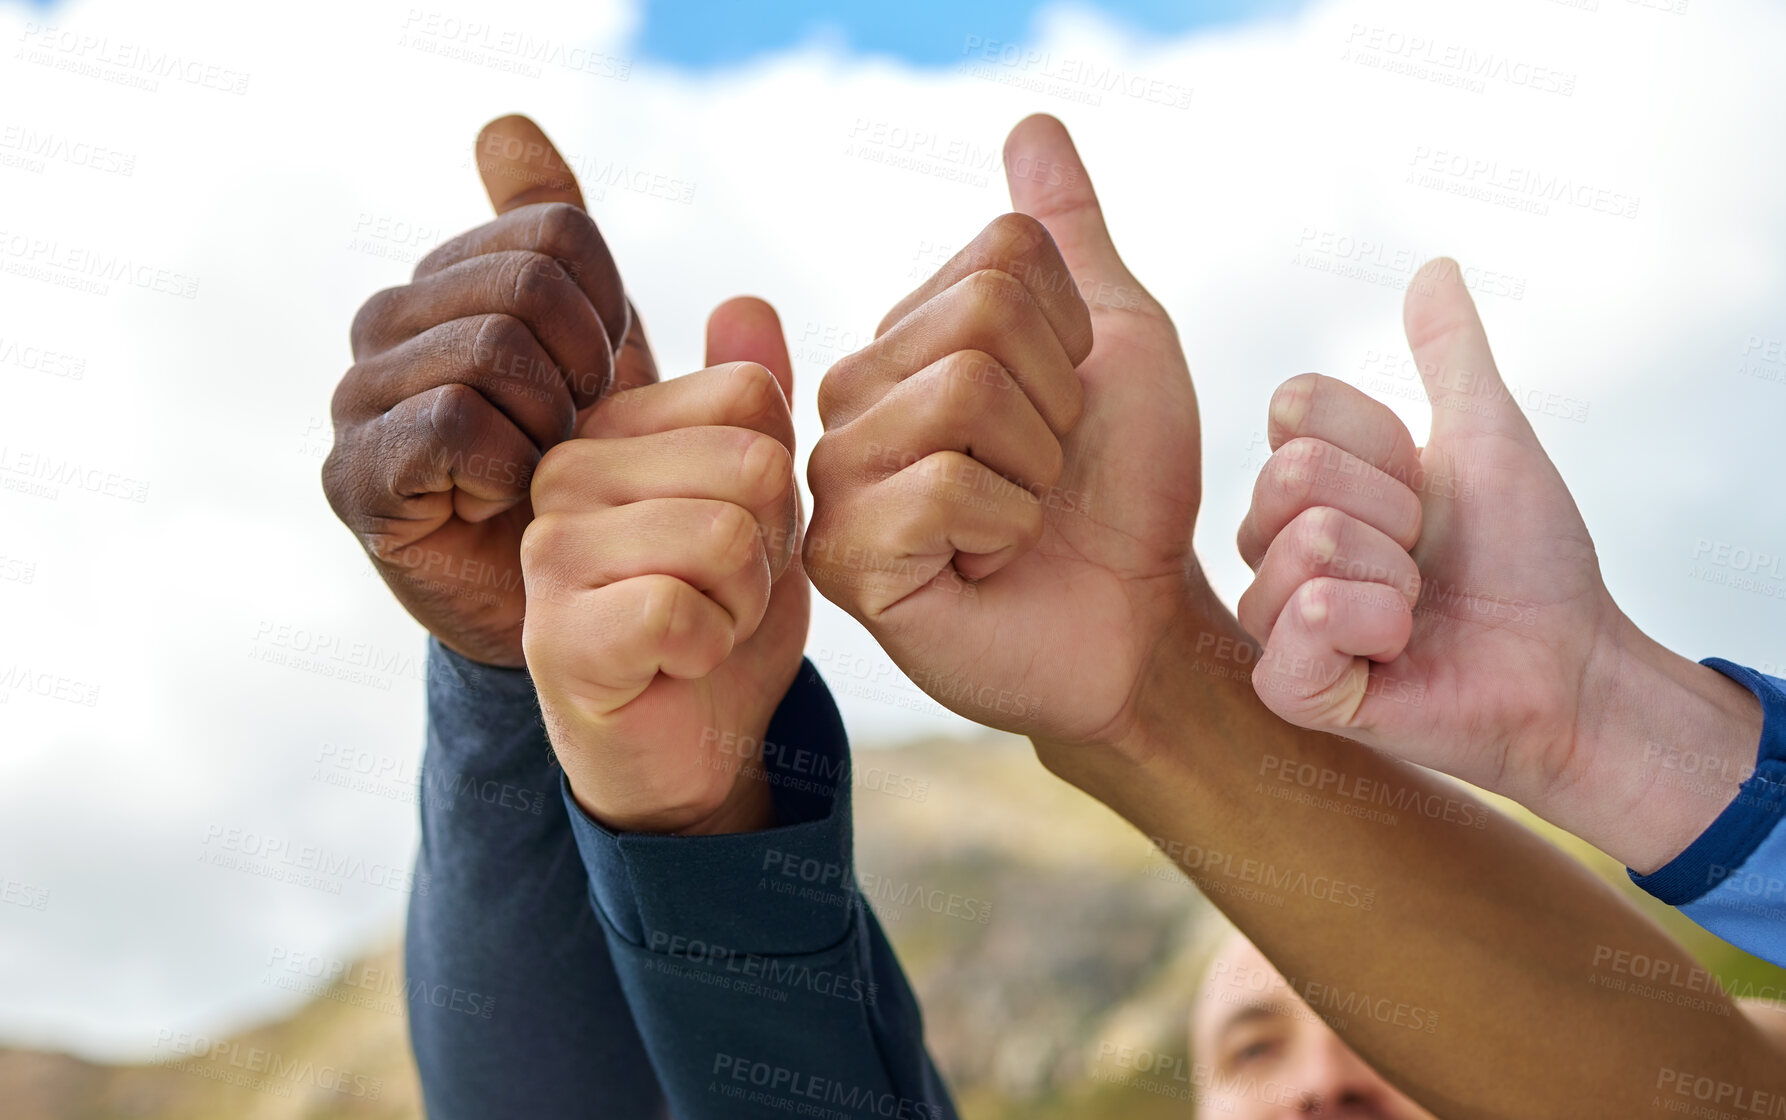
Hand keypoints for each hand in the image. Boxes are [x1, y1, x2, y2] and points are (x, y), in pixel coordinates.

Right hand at [323, 115, 656, 666]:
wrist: (570, 606)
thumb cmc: (590, 475)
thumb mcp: (600, 351)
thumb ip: (565, 243)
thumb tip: (503, 125)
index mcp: (452, 279)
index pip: (556, 232)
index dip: (609, 310)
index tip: (603, 378)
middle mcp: (389, 321)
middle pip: (522, 284)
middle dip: (583, 368)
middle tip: (575, 434)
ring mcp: (360, 396)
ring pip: (488, 350)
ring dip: (550, 426)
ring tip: (541, 470)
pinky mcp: (354, 475)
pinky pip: (453, 424)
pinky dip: (506, 467)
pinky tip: (502, 499)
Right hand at [521, 300, 807, 834]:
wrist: (694, 745)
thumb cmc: (722, 613)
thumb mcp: (761, 500)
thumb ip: (752, 405)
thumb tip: (747, 299)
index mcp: (612, 426)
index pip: (750, 395)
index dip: (780, 480)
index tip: (738, 530)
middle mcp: (565, 471)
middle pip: (749, 461)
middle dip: (769, 544)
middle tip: (722, 589)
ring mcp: (550, 551)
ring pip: (724, 533)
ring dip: (745, 599)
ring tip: (702, 621)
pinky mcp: (556, 633)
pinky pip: (681, 607)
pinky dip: (712, 644)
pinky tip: (677, 662)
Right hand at [804, 114, 1211, 750]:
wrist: (1138, 619)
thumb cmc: (1124, 491)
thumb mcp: (1118, 342)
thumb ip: (1066, 237)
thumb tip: (1032, 125)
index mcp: (904, 340)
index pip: (1002, 260)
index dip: (1073, 340)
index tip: (1066, 414)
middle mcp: (852, 399)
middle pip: (980, 321)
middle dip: (1057, 407)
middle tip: (1044, 476)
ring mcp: (837, 478)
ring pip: (961, 396)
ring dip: (1035, 469)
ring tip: (1018, 520)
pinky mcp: (845, 559)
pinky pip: (942, 487)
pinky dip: (1005, 527)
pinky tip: (988, 563)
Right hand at [1236, 260, 1760, 870]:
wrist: (1572, 666)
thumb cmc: (1531, 563)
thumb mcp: (1490, 438)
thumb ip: (1451, 354)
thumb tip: (1433, 267)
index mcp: (1312, 486)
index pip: (1294, 408)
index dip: (1379, 441)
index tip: (1425, 489)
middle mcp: (1279, 546)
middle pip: (1291, 474)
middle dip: (1392, 513)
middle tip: (1427, 559)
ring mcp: (1278, 618)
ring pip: (1303, 545)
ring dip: (1393, 577)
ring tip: (1418, 611)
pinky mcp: (1291, 685)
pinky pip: (1302, 620)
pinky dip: (1372, 626)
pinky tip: (1397, 651)